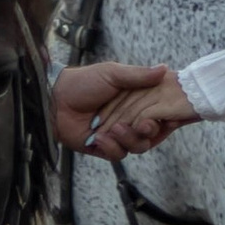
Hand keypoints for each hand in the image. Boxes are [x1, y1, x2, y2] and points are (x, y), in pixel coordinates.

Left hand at [52, 60, 195, 157]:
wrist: (55, 100)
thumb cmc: (83, 82)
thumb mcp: (113, 74)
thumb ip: (139, 75)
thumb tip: (164, 69)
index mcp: (135, 102)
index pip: (159, 114)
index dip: (166, 118)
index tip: (168, 118)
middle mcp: (129, 119)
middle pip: (152, 134)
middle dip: (149, 131)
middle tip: (142, 125)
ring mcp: (117, 134)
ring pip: (138, 147)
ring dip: (128, 139)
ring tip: (114, 129)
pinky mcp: (104, 147)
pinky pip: (118, 155)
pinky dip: (111, 147)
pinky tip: (99, 137)